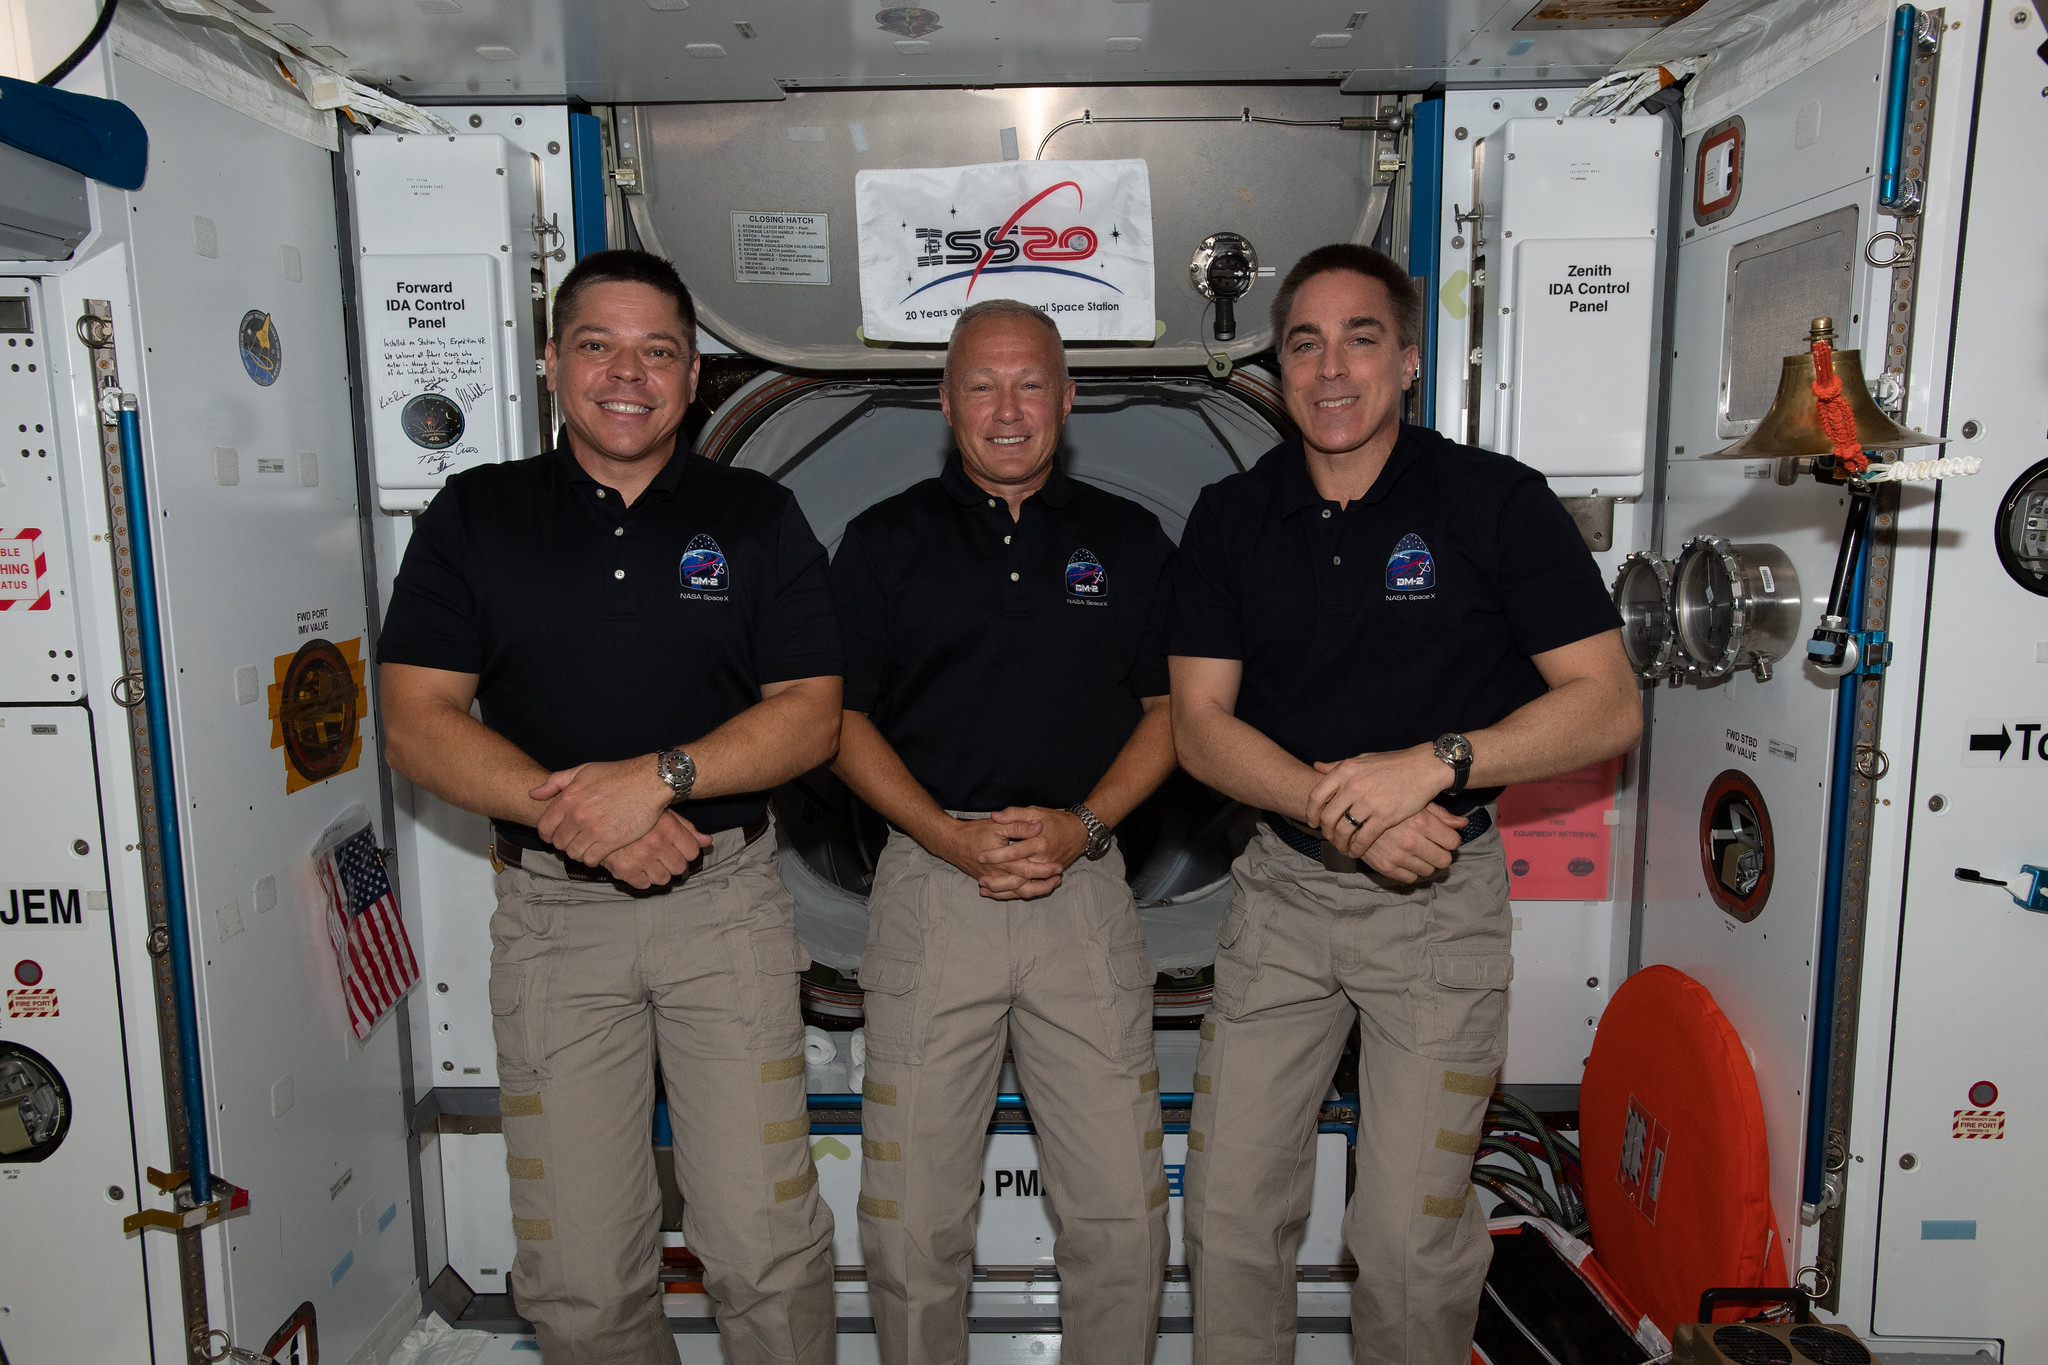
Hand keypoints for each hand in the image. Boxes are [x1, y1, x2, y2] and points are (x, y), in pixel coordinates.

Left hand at [531, 755, 673, 866]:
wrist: (648, 781)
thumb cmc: (617, 774)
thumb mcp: (583, 770)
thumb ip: (556, 782)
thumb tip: (533, 794)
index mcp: (568, 798)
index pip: (544, 826)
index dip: (547, 834)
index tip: (555, 834)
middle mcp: (578, 816)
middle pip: (559, 842)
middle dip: (564, 843)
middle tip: (574, 839)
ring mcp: (594, 830)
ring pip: (573, 853)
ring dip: (578, 851)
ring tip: (586, 845)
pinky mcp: (611, 841)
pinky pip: (591, 859)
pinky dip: (592, 858)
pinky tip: (598, 851)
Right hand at [602, 811, 714, 888]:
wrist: (597, 817)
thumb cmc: (633, 814)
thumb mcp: (661, 813)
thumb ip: (686, 829)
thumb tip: (708, 842)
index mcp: (667, 827)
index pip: (692, 851)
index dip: (686, 851)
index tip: (677, 848)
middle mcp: (656, 844)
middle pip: (680, 867)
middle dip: (673, 862)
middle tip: (662, 855)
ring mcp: (640, 858)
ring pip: (664, 879)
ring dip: (659, 872)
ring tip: (650, 860)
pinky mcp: (625, 870)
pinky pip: (644, 884)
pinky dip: (642, 878)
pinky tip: (637, 866)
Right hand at [924, 815, 1063, 900]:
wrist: (952, 843)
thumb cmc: (975, 832)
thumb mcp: (998, 825)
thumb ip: (1019, 826)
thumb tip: (1039, 827)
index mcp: (1003, 859)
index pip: (1028, 868)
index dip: (1045, 869)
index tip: (1059, 866)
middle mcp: (998, 874)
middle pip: (1025, 885)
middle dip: (1044, 883)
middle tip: (1059, 878)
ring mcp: (993, 881)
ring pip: (1017, 892)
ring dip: (1036, 890)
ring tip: (1051, 885)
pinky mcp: (990, 882)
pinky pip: (1007, 894)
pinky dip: (1020, 894)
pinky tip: (1032, 890)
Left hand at [976, 806, 1086, 899]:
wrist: (1079, 832)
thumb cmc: (1056, 821)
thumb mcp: (1035, 811)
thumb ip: (1014, 814)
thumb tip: (995, 816)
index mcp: (1039, 842)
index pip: (1013, 852)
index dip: (996, 856)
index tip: (980, 856)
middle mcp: (1044, 860)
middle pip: (1018, 875)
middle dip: (998, 880)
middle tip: (980, 879)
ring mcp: (1047, 871)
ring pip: (1024, 887)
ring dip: (1004, 891)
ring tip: (984, 889)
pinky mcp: (1049, 878)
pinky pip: (1031, 890)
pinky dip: (1014, 894)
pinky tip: (999, 893)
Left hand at [1305, 746, 1450, 858]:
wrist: (1424, 767)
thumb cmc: (1393, 763)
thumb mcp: (1362, 758)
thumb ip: (1338, 765)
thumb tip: (1316, 767)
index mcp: (1345, 770)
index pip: (1316, 796)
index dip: (1311, 812)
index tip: (1313, 822)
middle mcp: (1353, 785)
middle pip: (1328, 816)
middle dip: (1326, 831)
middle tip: (1329, 837)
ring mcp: (1369, 801)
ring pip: (1343, 830)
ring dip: (1340, 843)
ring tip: (1342, 846)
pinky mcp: (1385, 816)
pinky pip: (1363, 838)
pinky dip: (1356, 848)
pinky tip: (1356, 851)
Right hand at [1359, 805, 1466, 882]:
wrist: (1352, 814)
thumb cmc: (1388, 805)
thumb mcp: (1415, 803)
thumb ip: (1441, 815)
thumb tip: (1464, 823)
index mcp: (1421, 821)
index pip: (1453, 842)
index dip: (1450, 840)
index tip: (1442, 837)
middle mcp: (1411, 840)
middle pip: (1444, 860)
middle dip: (1441, 854)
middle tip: (1432, 847)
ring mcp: (1398, 856)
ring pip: (1429, 871)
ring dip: (1425, 863)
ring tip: (1416, 852)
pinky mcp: (1385, 867)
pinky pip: (1411, 878)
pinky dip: (1410, 871)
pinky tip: (1404, 859)